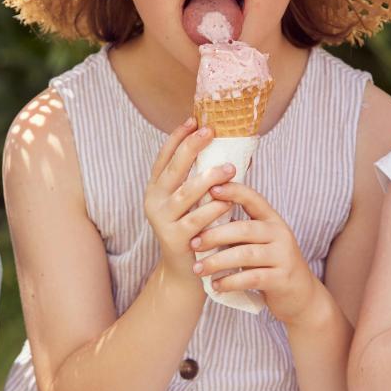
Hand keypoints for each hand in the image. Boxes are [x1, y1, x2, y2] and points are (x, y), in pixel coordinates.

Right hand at [145, 118, 234, 282]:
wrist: (185, 271)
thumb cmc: (196, 229)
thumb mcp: (196, 201)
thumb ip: (206, 178)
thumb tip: (236, 151)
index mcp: (157, 187)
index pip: (164, 156)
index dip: (177, 137)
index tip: (193, 119)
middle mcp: (154, 200)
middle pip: (173, 169)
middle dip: (191, 147)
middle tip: (210, 131)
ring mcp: (161, 219)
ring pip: (185, 194)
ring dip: (208, 178)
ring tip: (230, 168)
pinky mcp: (173, 238)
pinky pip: (196, 220)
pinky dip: (213, 210)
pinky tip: (228, 202)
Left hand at [189, 181, 317, 322]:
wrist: (301, 295)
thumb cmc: (271, 264)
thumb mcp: (260, 242)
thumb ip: (240, 230)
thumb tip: (202, 216)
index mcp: (272, 220)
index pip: (253, 199)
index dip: (233, 192)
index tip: (211, 189)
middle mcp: (280, 234)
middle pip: (244, 228)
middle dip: (215, 235)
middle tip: (193, 243)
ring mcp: (283, 256)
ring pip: (246, 254)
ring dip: (218, 261)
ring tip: (198, 268)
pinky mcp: (282, 279)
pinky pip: (252, 278)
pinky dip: (231, 281)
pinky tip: (216, 285)